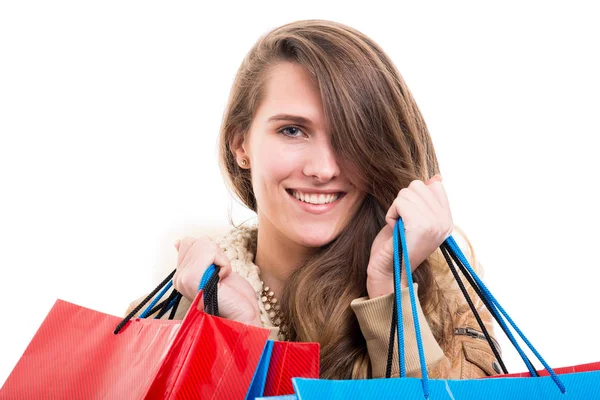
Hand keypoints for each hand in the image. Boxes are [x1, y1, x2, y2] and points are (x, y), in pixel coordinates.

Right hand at [173, 236, 260, 325]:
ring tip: (220, 279)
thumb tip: (179, 242)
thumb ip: (198, 257)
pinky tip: (222, 281)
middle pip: (197, 241)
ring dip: (221, 260)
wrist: (242, 317)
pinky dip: (224, 264)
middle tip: (219, 276)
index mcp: (181, 276)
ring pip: (204, 244)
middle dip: (215, 254)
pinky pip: (211, 253)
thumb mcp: (214, 270)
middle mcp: (179, 278)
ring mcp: (183, 278)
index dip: (210, 252)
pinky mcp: (191, 277)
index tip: (214, 272)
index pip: (188, 242)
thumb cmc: (234, 297)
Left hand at [366, 175, 452, 298]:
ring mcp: (434, 224)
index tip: (410, 218)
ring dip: (395, 209)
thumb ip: (425, 200)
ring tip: (399, 228)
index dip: (415, 197)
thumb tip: (436, 178)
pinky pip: (400, 203)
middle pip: (417, 186)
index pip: (434, 186)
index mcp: (446, 220)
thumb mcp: (412, 218)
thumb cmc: (396, 245)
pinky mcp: (421, 227)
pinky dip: (391, 214)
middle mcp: (444, 222)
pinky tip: (395, 230)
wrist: (388, 273)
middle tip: (402, 224)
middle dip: (403, 202)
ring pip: (406, 193)